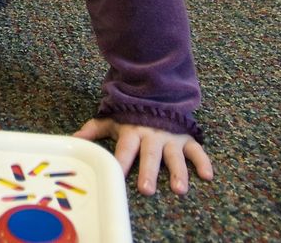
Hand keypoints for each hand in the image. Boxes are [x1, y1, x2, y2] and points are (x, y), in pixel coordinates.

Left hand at [74, 118, 212, 195]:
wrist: (156, 91)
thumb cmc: (131, 112)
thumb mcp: (112, 118)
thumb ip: (94, 130)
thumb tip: (73, 140)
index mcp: (132, 132)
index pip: (125, 149)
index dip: (120, 162)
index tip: (116, 177)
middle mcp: (152, 135)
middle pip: (150, 155)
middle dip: (148, 171)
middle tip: (147, 189)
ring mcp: (170, 137)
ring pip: (174, 156)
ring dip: (177, 172)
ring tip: (179, 189)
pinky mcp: (185, 137)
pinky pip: (197, 150)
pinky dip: (203, 161)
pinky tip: (207, 175)